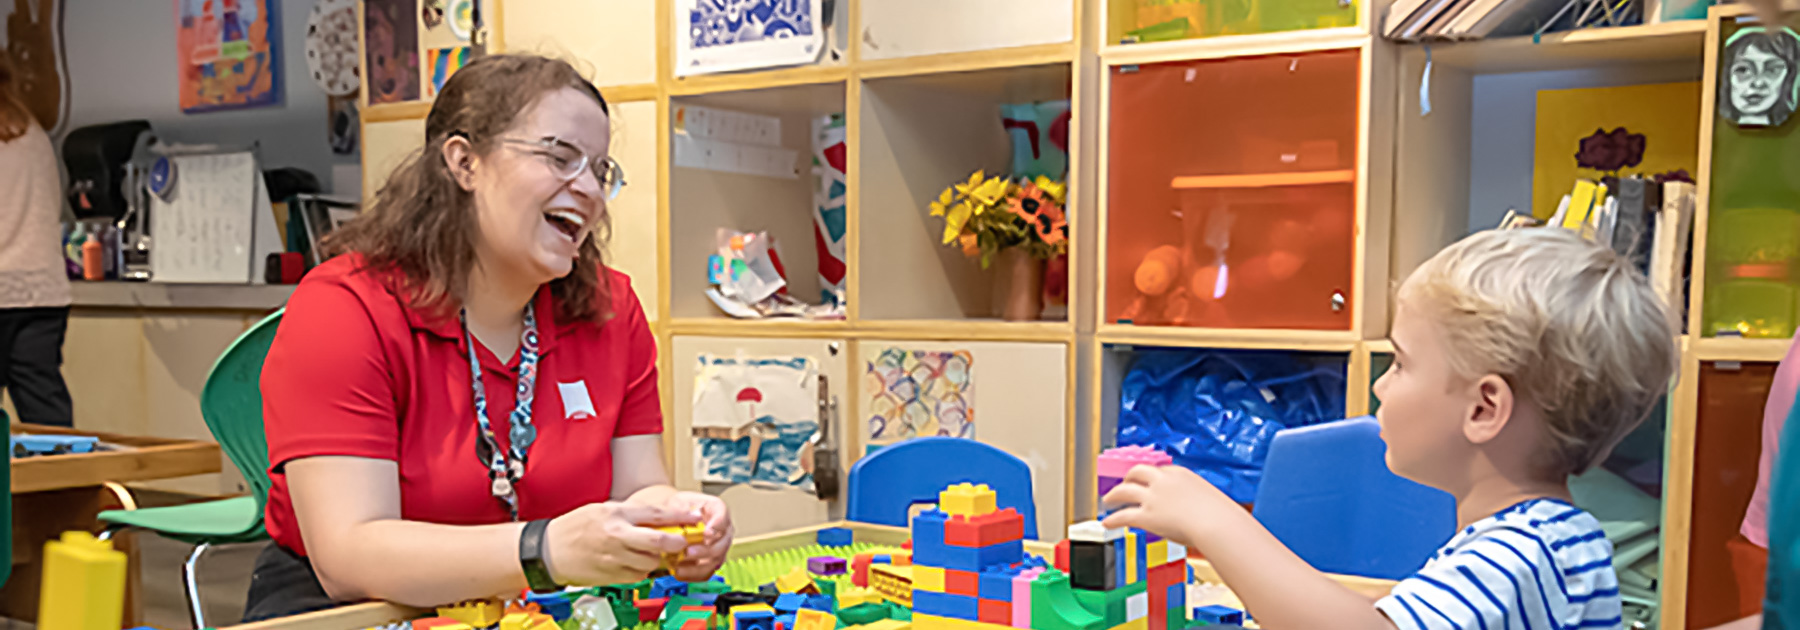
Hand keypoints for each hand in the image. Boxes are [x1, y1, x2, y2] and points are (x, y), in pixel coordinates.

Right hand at [544, 501, 696, 586]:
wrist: (549, 551)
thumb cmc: (575, 527)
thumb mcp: (603, 510)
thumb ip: (631, 514)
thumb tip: (660, 518)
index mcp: (616, 515)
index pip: (656, 514)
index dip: (680, 516)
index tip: (693, 517)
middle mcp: (617, 536)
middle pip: (658, 541)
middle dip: (677, 542)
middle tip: (682, 541)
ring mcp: (614, 558)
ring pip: (651, 561)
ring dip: (658, 558)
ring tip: (651, 552)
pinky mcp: (612, 575)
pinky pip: (638, 575)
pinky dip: (643, 570)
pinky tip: (635, 562)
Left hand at [663, 491, 733, 581]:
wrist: (672, 518)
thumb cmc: (677, 507)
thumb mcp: (677, 502)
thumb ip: (684, 509)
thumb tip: (695, 516)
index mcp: (718, 510)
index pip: (723, 517)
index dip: (717, 526)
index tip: (707, 532)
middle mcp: (723, 530)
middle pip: (722, 543)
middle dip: (706, 550)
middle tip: (689, 551)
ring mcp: (718, 547)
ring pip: (715, 560)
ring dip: (698, 566)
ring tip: (679, 565)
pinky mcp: (710, 561)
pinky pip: (706, 572)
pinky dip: (693, 575)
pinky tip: (678, 572)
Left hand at [1100, 464, 1238, 548]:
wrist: (1217, 524)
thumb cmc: (1220, 516)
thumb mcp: (1208, 500)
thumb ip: (1197, 501)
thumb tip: (1198, 512)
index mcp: (1179, 474)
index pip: (1159, 470)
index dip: (1149, 476)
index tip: (1146, 479)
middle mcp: (1162, 481)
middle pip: (1137, 472)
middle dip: (1128, 477)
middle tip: (1124, 483)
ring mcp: (1153, 497)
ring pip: (1124, 490)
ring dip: (1113, 495)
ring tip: (1107, 499)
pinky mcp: (1146, 515)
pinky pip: (1123, 515)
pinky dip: (1112, 519)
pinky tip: (1107, 522)